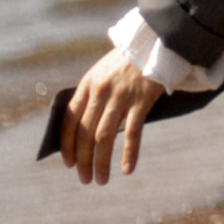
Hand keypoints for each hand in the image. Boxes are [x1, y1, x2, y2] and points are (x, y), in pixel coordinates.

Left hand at [59, 48, 164, 186]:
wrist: (155, 42)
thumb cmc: (127, 62)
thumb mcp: (101, 73)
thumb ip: (91, 96)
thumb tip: (81, 127)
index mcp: (87, 85)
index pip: (69, 121)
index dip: (67, 145)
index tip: (69, 164)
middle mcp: (100, 93)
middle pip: (85, 134)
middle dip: (83, 161)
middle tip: (85, 179)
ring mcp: (121, 97)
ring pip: (104, 138)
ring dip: (101, 162)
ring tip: (100, 180)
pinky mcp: (142, 101)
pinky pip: (133, 133)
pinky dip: (129, 153)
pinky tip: (127, 169)